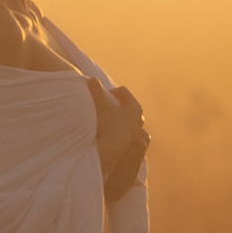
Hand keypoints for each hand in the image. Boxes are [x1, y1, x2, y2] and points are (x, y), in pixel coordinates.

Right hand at [88, 79, 149, 200]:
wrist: (109, 153)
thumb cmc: (106, 128)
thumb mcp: (99, 107)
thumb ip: (96, 92)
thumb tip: (91, 79)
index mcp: (135, 107)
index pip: (122, 91)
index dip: (109, 92)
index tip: (100, 99)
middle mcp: (139, 118)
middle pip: (125, 104)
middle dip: (113, 104)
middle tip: (102, 108)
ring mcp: (138, 131)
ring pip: (126, 117)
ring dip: (116, 116)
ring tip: (105, 121)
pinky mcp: (134, 142)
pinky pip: (126, 129)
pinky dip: (118, 127)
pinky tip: (109, 132)